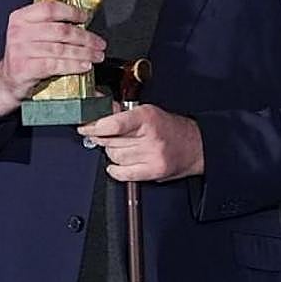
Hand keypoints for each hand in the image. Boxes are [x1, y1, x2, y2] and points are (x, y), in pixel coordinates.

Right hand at [0, 1, 105, 115]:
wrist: (6, 81)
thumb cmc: (25, 56)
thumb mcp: (31, 35)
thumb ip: (51, 26)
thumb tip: (82, 22)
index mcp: (21, 17)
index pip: (50, 8)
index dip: (71, 12)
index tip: (85, 17)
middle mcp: (19, 31)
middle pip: (61, 30)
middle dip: (85, 37)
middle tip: (99, 43)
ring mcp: (20, 50)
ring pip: (61, 49)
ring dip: (84, 52)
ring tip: (97, 55)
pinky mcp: (24, 68)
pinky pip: (55, 64)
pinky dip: (73, 65)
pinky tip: (85, 65)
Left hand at [77, 105, 204, 181]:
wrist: (195, 146)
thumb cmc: (171, 128)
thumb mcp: (148, 112)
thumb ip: (122, 112)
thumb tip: (98, 107)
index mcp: (148, 117)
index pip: (113, 124)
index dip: (94, 127)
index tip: (85, 127)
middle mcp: (150, 137)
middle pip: (111, 141)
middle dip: (104, 139)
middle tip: (106, 136)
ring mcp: (152, 156)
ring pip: (115, 157)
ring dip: (113, 153)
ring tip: (123, 147)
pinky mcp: (153, 171)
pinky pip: (123, 173)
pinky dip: (116, 169)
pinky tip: (119, 163)